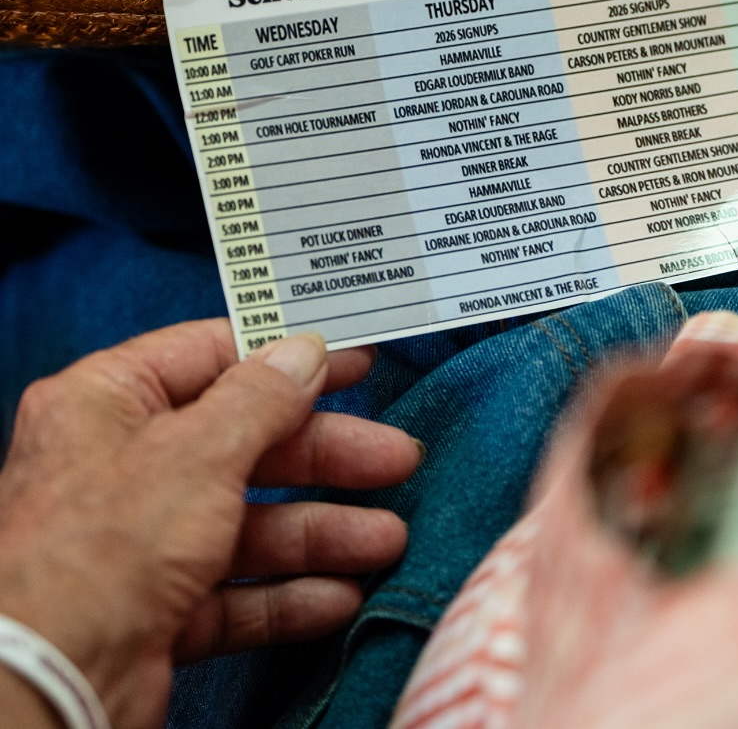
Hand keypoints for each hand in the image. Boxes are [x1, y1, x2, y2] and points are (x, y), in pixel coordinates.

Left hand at [0, 321, 421, 728]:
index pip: (213, 357)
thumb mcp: (198, 451)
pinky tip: (338, 597)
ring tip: (387, 542)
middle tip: (395, 459)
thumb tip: (305, 351)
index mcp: (109, 401)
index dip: (290, 358)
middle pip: (244, 445)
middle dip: (325, 458)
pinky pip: (233, 592)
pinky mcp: (152, 612)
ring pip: (247, 523)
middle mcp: (121, 464)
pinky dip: (286, 595)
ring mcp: (137, 542)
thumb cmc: (102, 547)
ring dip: (319, 533)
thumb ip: (262, 398)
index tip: (357, 362)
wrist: (43, 685)